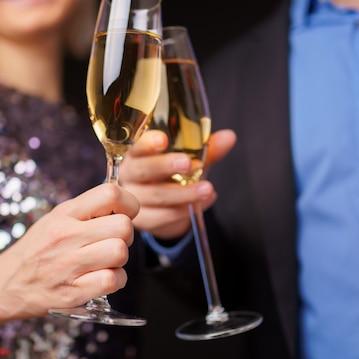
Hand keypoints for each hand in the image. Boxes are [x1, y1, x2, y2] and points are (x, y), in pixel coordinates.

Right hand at [0, 183, 138, 358]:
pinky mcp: (73, 293)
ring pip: (120, 253)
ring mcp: (69, 265)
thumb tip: (123, 201)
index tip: (125, 213)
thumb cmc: (36, 251)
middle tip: (113, 241)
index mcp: (64, 214)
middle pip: (123, 226)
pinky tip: (102, 278)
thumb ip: (87, 210)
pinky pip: (112, 281)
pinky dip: (115, 281)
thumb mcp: (55, 220)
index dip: (129, 203)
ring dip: (120, 260)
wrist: (4, 285)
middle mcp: (66, 236)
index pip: (110, 193)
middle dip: (126, 235)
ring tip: (106, 262)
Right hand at [119, 128, 235, 239]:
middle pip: (143, 169)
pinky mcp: (142, 221)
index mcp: (136, 154)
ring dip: (184, 193)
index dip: (148, 143)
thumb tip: (229, 137)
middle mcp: (129, 175)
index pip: (137, 146)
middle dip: (165, 165)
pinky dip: (185, 210)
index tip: (163, 139)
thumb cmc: (173, 176)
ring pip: (157, 195)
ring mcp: (133, 199)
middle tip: (188, 164)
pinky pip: (163, 216)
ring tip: (208, 189)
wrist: (166, 209)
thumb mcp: (190, 160)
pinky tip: (203, 203)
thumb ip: (206, 149)